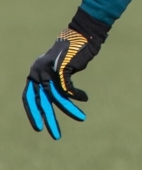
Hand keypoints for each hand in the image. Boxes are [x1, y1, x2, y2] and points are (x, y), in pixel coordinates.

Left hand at [23, 11, 106, 139]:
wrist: (84, 33)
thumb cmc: (75, 50)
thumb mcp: (61, 68)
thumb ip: (55, 80)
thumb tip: (57, 96)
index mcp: (35, 71)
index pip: (28, 97)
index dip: (33, 113)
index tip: (39, 127)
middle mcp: (38, 71)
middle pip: (41, 101)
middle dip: (49, 119)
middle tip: (55, 136)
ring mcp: (48, 70)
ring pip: (57, 97)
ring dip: (69, 109)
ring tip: (81, 118)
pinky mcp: (60, 69)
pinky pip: (67, 89)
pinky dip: (76, 95)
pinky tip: (84, 98)